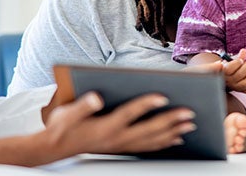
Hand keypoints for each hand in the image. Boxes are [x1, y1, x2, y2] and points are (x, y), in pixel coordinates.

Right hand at [39, 92, 195, 157]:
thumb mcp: (66, 114)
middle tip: (190, 113)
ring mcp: (120, 146)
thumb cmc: (62, 127)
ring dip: (172, 132)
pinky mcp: (122, 149)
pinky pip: (148, 148)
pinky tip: (177, 139)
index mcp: (104, 127)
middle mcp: (116, 138)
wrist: (55, 148)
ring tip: (190, 125)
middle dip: (170, 121)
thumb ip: (82, 106)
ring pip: (152, 141)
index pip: (130, 114)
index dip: (146, 105)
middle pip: (148, 130)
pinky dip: (164, 143)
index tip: (163, 96)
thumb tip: (96, 97)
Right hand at [222, 49, 245, 93]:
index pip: (229, 68)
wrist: (226, 79)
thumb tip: (244, 51)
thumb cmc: (228, 68)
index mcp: (224, 72)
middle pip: (239, 75)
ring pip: (245, 84)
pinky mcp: (243, 91)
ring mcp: (236, 87)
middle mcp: (229, 81)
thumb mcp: (231, 62)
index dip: (237, 62)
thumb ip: (238, 57)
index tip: (240, 60)